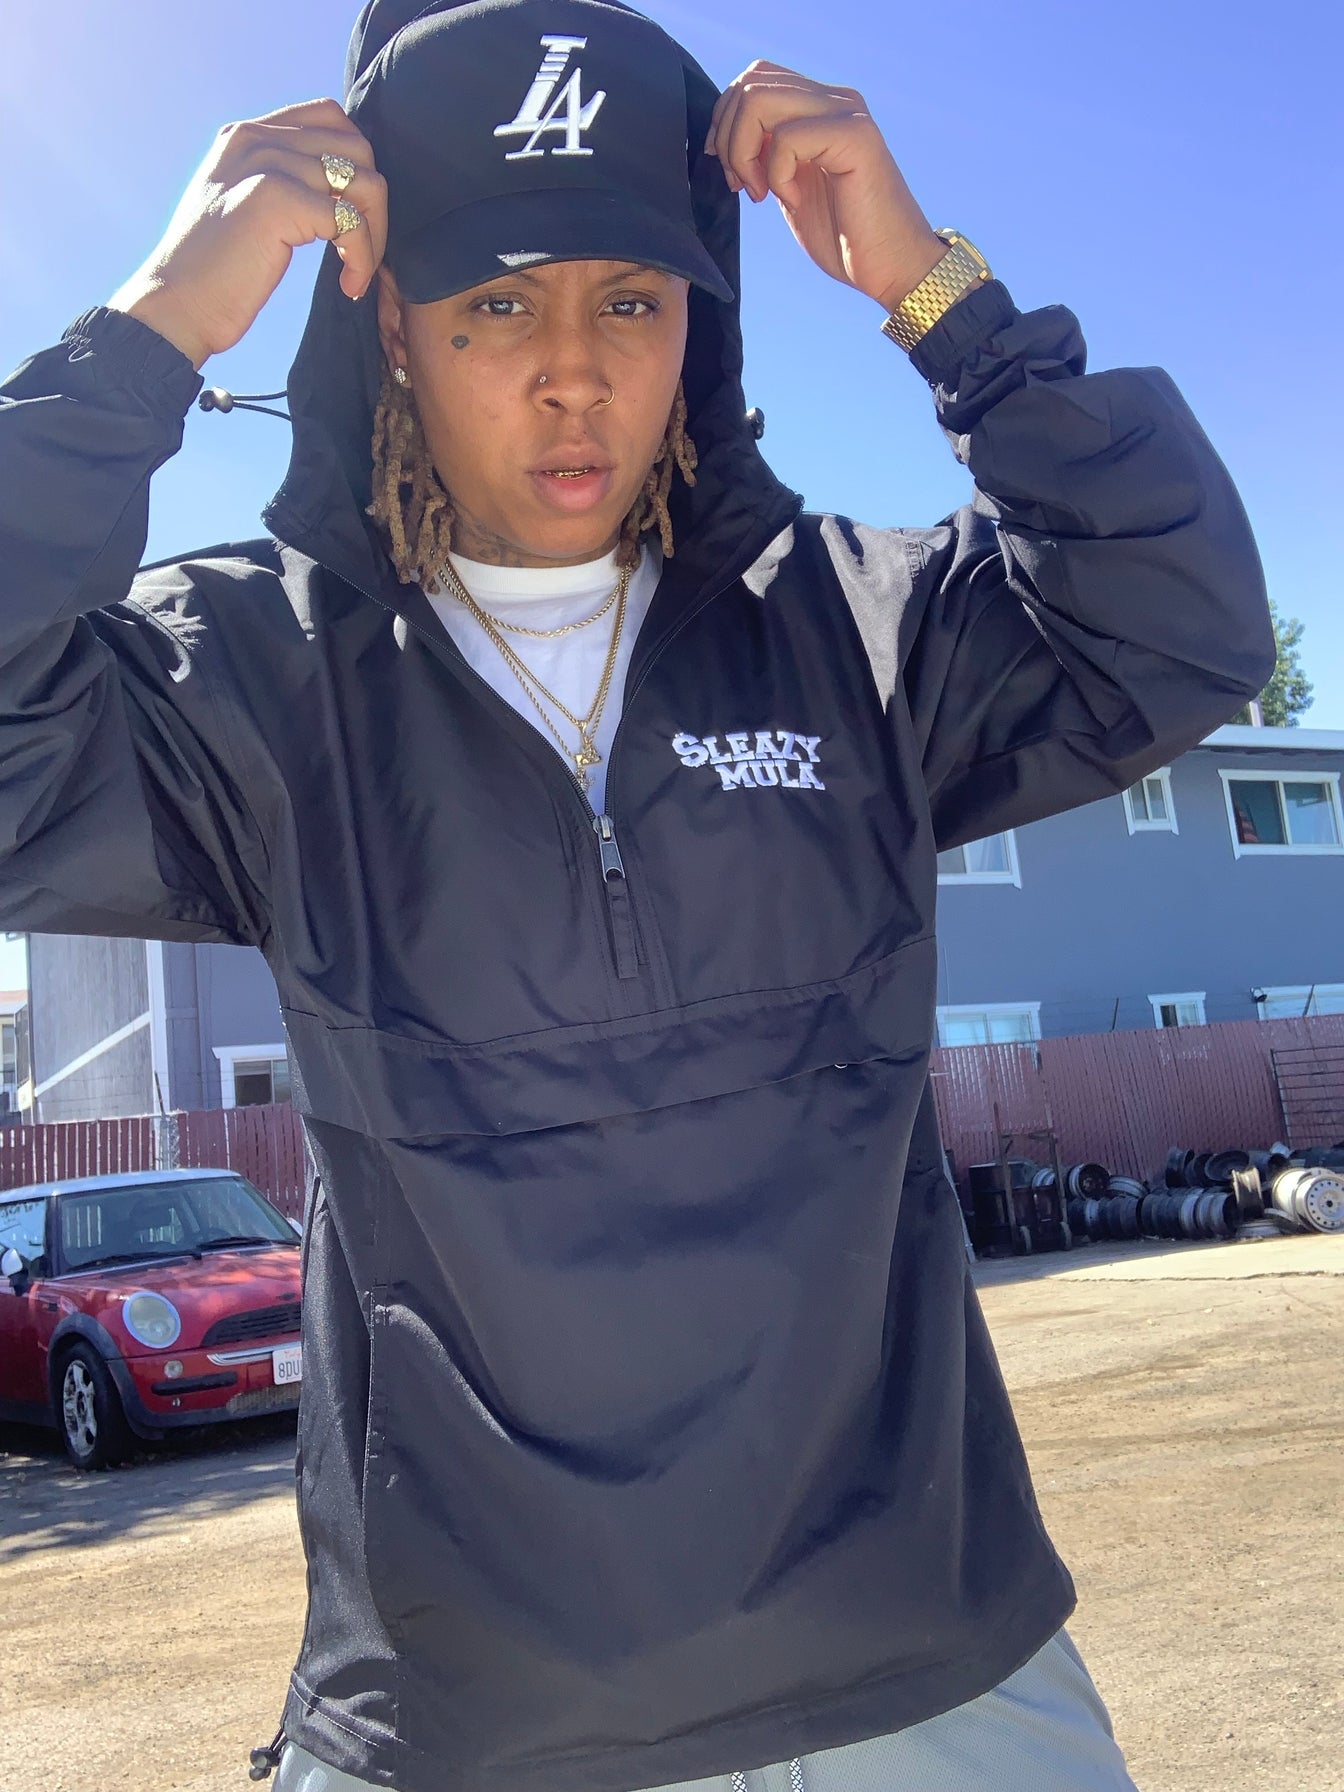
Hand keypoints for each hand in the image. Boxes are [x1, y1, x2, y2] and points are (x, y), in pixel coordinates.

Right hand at [108, 99, 386, 368]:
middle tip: (361, 252)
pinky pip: (351, 222)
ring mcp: (266, 164)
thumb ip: (281, 178)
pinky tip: (348, 285)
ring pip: (364, 184)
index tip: (351, 216)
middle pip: (357, 149)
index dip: (357, 166)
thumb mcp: (242, 205)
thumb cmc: (213, 272)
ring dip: (374, 236)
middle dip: (374, 205)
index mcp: (246, 134)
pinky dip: (362, 259)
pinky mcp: (276, 200)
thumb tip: (342, 182)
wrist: (176, 306)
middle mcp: (256, 138)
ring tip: (355, 271)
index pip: (329, 117)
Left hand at [706, 63, 944, 314]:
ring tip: (761, 192)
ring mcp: (846, 114)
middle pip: (752, 83)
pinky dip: (776, 175)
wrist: (890, 267)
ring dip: (744, 153)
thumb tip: (724, 135)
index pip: (756, 78)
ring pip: (760, 100)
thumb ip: (765, 153)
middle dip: (728, 139)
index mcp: (819, 106)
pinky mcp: (855, 137)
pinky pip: (786, 138)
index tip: (733, 172)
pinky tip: (794, 200)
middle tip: (743, 185)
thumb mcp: (788, 186)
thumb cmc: (843, 236)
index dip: (726, 121)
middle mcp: (835, 99)